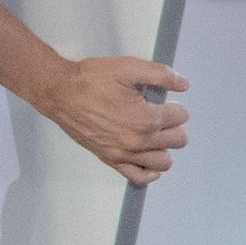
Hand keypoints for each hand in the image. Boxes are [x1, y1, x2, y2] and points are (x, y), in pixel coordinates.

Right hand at [35, 54, 189, 183]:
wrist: (61, 93)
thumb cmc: (92, 79)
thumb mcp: (128, 68)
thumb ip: (160, 75)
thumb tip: (184, 84)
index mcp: (146, 118)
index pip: (180, 117)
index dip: (175, 106)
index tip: (165, 100)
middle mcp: (138, 141)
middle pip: (177, 140)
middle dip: (174, 125)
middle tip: (160, 114)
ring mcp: (124, 154)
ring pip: (163, 162)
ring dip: (165, 147)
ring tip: (154, 133)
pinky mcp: (111, 160)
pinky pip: (139, 177)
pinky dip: (149, 170)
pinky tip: (148, 157)